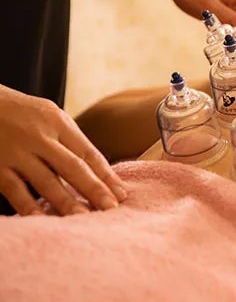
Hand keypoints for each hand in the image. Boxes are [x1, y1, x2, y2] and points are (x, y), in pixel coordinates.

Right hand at [0, 85, 126, 215]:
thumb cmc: (20, 113)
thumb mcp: (48, 115)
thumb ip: (69, 140)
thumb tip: (98, 172)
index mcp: (58, 122)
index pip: (88, 153)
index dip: (106, 175)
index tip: (121, 194)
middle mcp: (40, 137)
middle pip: (73, 167)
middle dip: (93, 189)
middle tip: (111, 208)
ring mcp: (17, 152)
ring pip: (46, 181)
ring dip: (66, 202)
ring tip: (83, 218)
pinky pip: (15, 190)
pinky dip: (29, 207)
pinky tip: (43, 220)